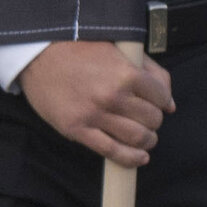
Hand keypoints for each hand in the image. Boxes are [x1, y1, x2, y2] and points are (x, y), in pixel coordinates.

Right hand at [19, 40, 174, 165]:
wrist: (37, 54)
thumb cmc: (78, 48)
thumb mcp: (117, 48)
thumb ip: (148, 69)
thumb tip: (169, 101)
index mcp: (126, 73)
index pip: (161, 97)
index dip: (163, 101)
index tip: (158, 103)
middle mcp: (113, 95)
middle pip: (152, 119)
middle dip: (154, 121)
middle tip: (146, 119)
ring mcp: (94, 114)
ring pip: (137, 137)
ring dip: (147, 140)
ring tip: (144, 138)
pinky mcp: (77, 129)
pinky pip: (112, 151)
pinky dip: (130, 158)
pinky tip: (138, 157)